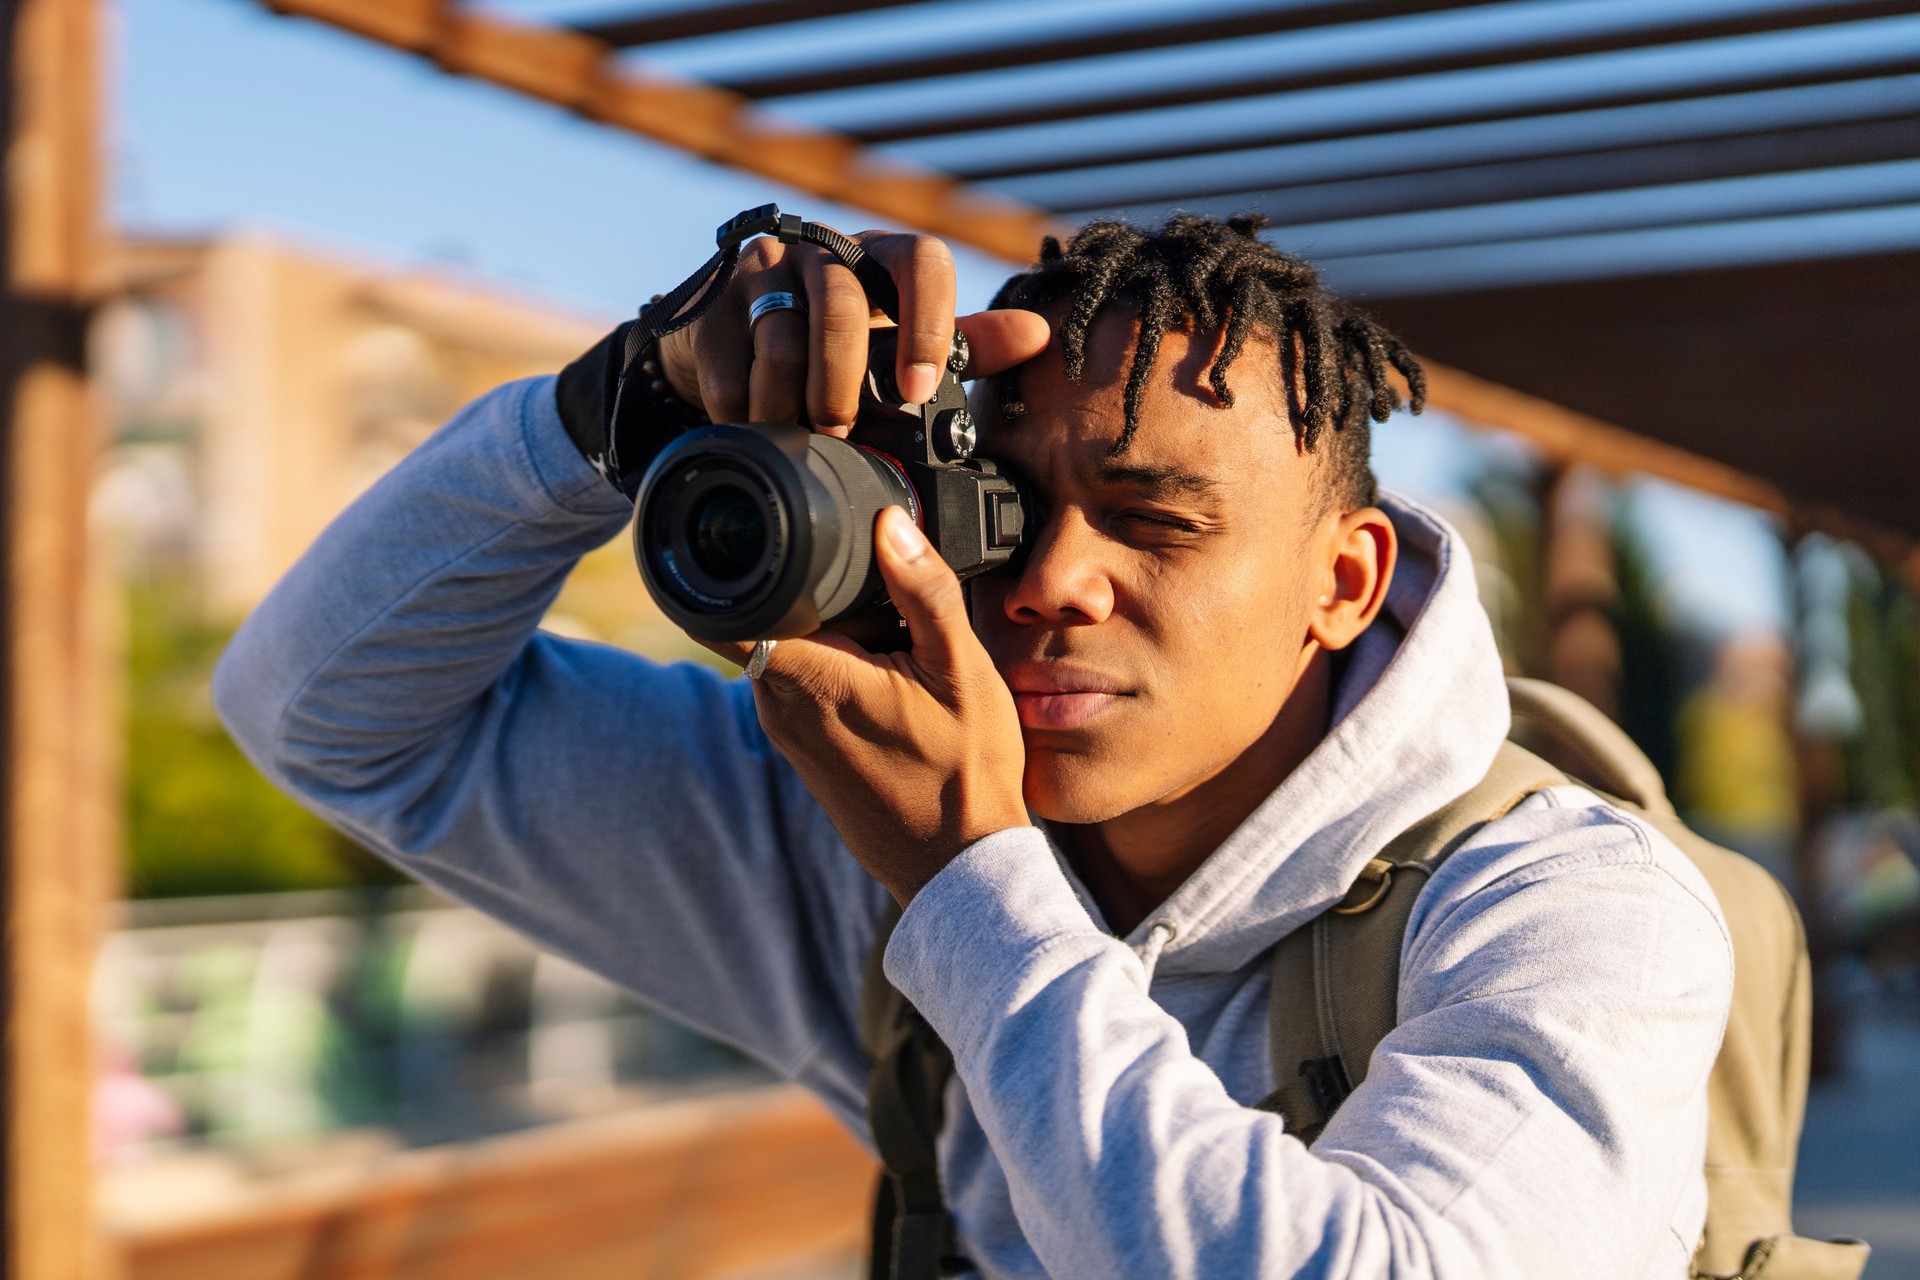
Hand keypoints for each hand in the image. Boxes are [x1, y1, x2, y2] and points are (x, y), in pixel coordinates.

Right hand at [655, 226, 1047, 429]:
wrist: (732, 344)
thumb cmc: (835, 351)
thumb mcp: (898, 351)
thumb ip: (962, 349)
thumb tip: (1038, 333)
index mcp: (882, 257)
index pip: (922, 260)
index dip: (928, 323)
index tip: (917, 390)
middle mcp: (824, 249)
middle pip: (841, 306)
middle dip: (842, 385)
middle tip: (840, 435)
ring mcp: (765, 268)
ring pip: (780, 338)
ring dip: (790, 406)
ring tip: (797, 442)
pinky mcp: (712, 300)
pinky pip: (730, 362)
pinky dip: (744, 410)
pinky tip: (752, 431)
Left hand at [714, 507, 1030, 904]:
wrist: (957, 868)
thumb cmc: (965, 775)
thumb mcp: (963, 671)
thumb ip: (924, 591)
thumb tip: (890, 522)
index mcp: (809, 676)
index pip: (726, 608)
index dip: (729, 565)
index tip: (759, 535)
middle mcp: (780, 706)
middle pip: (759, 617)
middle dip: (796, 589)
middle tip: (860, 579)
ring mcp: (787, 734)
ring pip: (780, 651)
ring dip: (818, 630)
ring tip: (884, 630)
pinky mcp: (803, 752)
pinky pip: (798, 686)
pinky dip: (828, 665)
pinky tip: (884, 672)